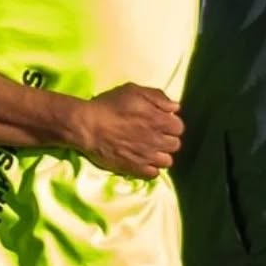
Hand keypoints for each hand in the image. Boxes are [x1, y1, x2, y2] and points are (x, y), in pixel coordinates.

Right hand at [67, 83, 183, 178]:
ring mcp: (146, 156)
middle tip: (152, 136)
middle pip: (174, 145)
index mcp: (159, 120)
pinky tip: (142, 161)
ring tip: (147, 150)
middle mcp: (156, 140)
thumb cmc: (107, 106)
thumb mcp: (132, 90)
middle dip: (165, 140)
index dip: (169, 124)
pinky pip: (153, 174)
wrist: (86, 126)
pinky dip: (150, 168)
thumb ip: (157, 96)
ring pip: (167, 161)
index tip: (158, 123)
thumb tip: (175, 107)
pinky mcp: (135, 168)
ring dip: (159, 155)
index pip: (178, 127)